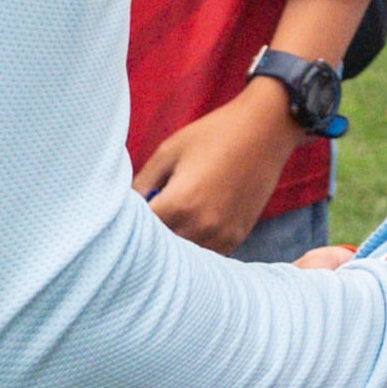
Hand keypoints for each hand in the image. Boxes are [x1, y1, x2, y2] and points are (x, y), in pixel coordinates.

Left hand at [135, 86, 302, 254]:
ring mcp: (221, 235)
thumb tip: (122, 204)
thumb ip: (141, 182)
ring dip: (173, 246)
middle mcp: (201, 226)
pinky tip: (191, 227)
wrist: (264, 131)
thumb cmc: (213, 135)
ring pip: (185, 257)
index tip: (124, 217)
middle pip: (161, 249)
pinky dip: (195, 247)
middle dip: (149, 237)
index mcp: (179, 204)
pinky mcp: (237, 237)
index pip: (140, 232)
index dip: (129, 225)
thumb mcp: (169, 151)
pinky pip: (207, 255)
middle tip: (145, 221)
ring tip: (169, 223)